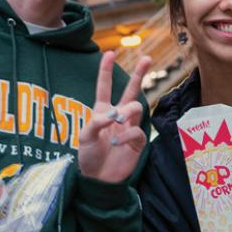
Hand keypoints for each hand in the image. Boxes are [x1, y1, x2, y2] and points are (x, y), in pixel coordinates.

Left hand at [77, 51, 151, 183]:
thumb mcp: (84, 138)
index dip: (106, 70)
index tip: (109, 53)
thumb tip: (112, 115)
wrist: (98, 179)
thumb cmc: (89, 156)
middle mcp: (117, 115)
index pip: (105, 87)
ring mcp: (129, 127)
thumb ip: (95, 123)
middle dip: (139, 73)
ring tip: (118, 121)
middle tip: (147, 58)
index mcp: (102, 111)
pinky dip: (126, 134)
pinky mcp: (137, 141)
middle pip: (131, 90)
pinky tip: (117, 143)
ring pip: (137, 106)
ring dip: (128, 111)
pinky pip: (136, 130)